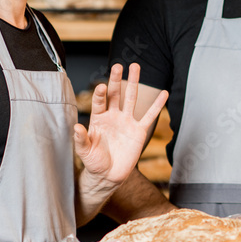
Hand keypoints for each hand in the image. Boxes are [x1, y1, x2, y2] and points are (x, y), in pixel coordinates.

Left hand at [75, 63, 167, 187]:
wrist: (109, 175)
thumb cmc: (94, 162)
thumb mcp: (84, 152)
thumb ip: (81, 139)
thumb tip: (76, 127)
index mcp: (98, 119)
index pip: (100, 102)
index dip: (101, 94)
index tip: (102, 87)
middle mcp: (113, 116)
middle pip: (116, 94)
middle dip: (117, 80)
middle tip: (119, 66)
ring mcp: (127, 122)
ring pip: (131, 98)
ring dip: (134, 83)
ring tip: (135, 67)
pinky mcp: (139, 131)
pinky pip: (149, 116)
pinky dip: (157, 105)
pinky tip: (164, 93)